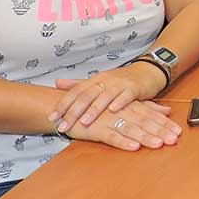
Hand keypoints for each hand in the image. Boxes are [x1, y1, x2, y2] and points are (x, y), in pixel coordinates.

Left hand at [49, 63, 166, 133]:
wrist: (147, 72)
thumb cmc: (121, 80)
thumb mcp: (99, 80)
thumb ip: (78, 83)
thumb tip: (57, 83)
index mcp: (95, 80)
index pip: (75, 92)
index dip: (63, 104)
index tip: (52, 117)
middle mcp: (105, 80)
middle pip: (87, 96)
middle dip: (74, 112)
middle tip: (63, 126)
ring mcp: (120, 84)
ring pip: (104, 97)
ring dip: (94, 110)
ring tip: (84, 122)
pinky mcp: (134, 88)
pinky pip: (125, 96)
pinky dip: (119, 103)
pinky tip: (113, 111)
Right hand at [65, 101, 181, 150]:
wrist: (68, 104)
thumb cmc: (99, 106)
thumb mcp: (126, 103)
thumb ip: (147, 106)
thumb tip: (167, 109)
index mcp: (130, 106)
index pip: (152, 115)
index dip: (165, 123)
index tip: (179, 131)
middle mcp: (122, 111)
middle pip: (145, 122)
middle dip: (161, 131)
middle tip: (174, 139)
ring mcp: (109, 120)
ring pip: (131, 129)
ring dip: (145, 137)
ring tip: (159, 144)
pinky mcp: (96, 129)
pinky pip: (111, 137)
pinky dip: (123, 142)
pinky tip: (134, 147)